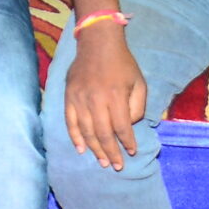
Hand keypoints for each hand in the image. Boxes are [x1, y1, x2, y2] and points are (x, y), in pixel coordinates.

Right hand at [63, 22, 146, 171]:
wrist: (98, 42)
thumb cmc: (122, 63)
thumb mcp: (139, 82)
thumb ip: (137, 106)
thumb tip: (128, 126)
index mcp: (115, 95)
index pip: (121, 127)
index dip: (127, 142)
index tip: (132, 152)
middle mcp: (96, 99)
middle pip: (103, 133)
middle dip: (111, 152)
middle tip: (117, 166)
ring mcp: (80, 99)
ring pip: (86, 131)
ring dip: (95, 149)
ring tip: (103, 162)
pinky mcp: (69, 97)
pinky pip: (70, 122)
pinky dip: (76, 137)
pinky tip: (82, 149)